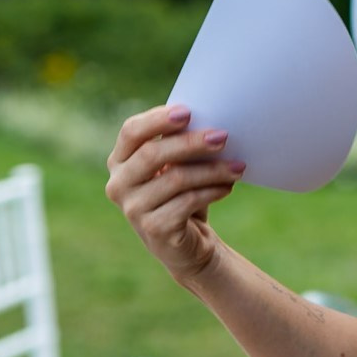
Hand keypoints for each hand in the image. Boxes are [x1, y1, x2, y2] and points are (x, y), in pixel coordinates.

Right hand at [105, 105, 244, 285]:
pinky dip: (212, 191)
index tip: (188, 112)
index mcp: (120, 161)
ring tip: (237, 167)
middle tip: (223, 136)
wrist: (188, 244)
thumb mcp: (176, 165)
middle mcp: (119, 185)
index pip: (131, 131)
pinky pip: (187, 202)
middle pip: (152, 153)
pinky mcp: (154, 229)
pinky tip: (227, 187)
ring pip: (175, 179)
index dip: (157, 119)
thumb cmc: (182, 194)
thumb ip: (178, 142)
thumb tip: (205, 120)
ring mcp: (133, 209)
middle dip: (191, 143)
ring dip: (212, 170)